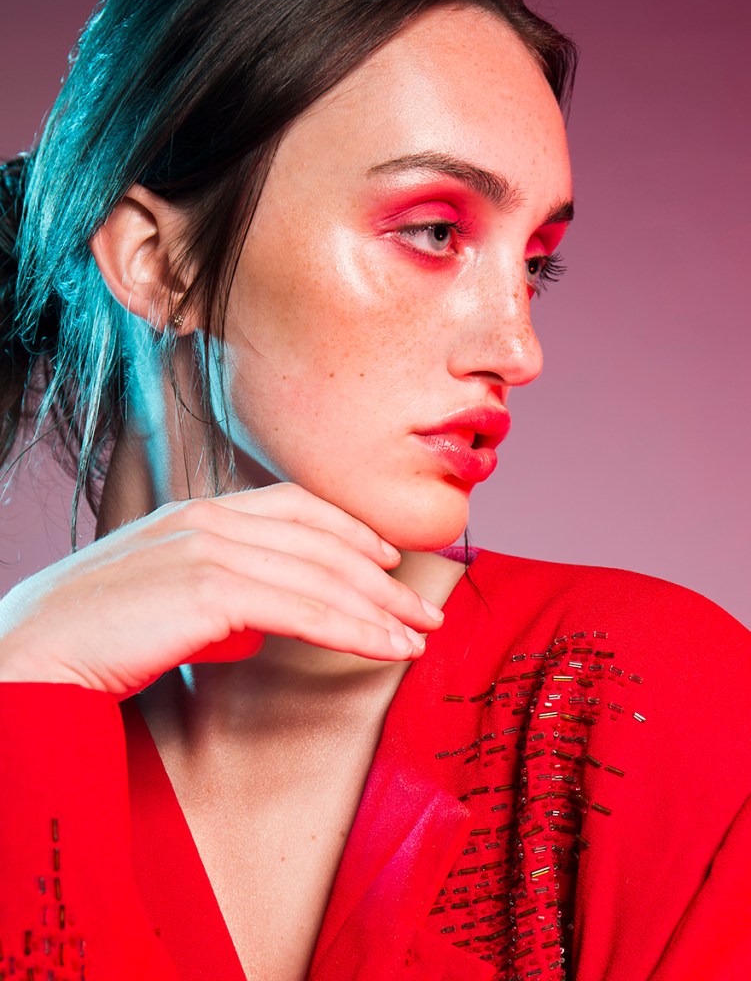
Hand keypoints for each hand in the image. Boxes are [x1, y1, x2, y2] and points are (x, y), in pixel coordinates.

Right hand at [0, 483, 443, 694]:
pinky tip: (386, 647)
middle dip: (381, 577)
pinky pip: (303, 609)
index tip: (387, 561)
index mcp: (196, 513)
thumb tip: (257, 624)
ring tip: (418, 636)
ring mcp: (208, 549)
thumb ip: (213, 600)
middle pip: (321, 540)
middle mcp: (208, 519)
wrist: (28, 660)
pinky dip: (355, 629)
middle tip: (421, 610)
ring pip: (321, 574)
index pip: (294, 506)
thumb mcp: (160, 602)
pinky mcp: (208, 590)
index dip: (349, 530)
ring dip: (380, 608)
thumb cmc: (90, 638)